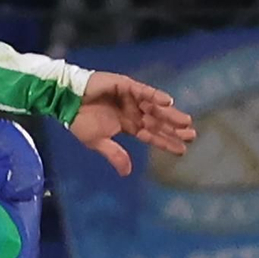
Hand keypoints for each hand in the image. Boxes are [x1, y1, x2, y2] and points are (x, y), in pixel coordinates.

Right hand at [72, 71, 195, 175]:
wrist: (66, 101)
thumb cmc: (79, 121)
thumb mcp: (98, 142)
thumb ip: (114, 155)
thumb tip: (127, 173)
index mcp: (128, 125)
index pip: (151, 135)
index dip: (166, 142)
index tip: (182, 150)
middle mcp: (133, 111)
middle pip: (158, 122)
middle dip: (174, 129)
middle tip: (192, 135)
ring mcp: (131, 97)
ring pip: (155, 107)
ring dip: (170, 115)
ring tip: (186, 123)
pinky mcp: (125, 85)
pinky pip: (144, 91)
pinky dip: (156, 96)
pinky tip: (168, 103)